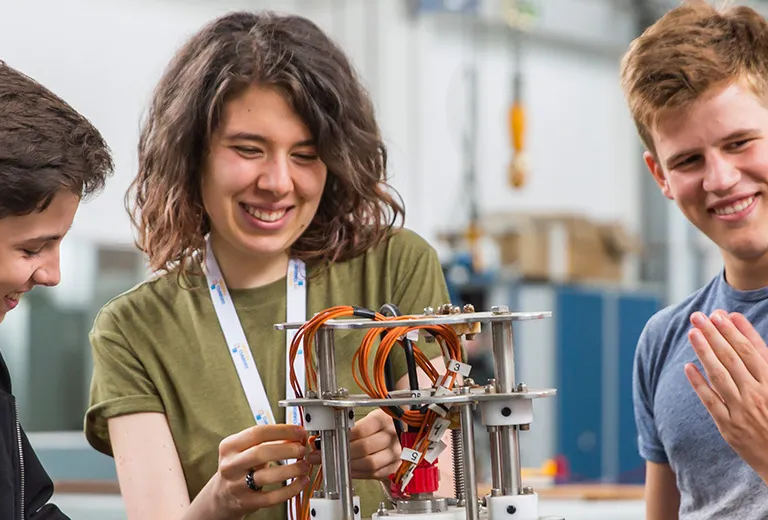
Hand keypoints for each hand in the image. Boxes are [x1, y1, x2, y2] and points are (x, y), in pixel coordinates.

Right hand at [214, 424, 310, 515]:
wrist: (222, 495)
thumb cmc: (240, 467)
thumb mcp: (246, 450)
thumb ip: (269, 441)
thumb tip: (297, 436)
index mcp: (229, 446)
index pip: (257, 433)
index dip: (282, 430)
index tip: (299, 431)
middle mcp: (230, 465)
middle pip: (261, 453)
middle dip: (287, 449)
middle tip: (302, 449)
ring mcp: (237, 485)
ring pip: (266, 476)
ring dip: (291, 469)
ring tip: (304, 465)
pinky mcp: (246, 503)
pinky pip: (272, 497)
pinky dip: (291, 489)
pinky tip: (301, 482)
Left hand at [307, 408, 400, 479]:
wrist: (403, 431)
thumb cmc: (382, 424)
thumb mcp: (368, 418)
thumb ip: (347, 427)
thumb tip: (319, 437)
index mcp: (383, 419)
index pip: (361, 430)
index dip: (342, 437)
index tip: (325, 441)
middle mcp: (392, 436)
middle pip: (364, 448)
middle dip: (340, 453)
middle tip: (322, 455)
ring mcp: (396, 453)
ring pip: (370, 463)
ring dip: (347, 465)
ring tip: (332, 463)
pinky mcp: (394, 466)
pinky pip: (374, 473)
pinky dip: (358, 473)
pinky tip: (346, 469)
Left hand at [686, 310, 767, 480]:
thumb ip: (765, 360)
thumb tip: (744, 332)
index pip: (752, 351)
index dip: (735, 331)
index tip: (722, 314)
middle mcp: (758, 395)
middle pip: (732, 358)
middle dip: (714, 334)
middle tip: (699, 316)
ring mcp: (742, 411)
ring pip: (719, 375)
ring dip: (704, 352)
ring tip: (693, 332)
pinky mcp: (729, 427)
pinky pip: (710, 401)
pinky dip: (698, 383)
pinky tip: (688, 366)